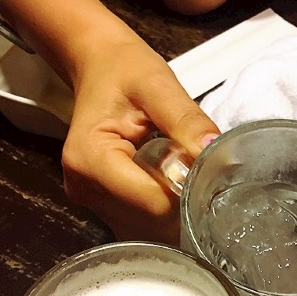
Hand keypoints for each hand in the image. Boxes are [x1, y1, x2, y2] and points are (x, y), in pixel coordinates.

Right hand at [62, 31, 218, 240]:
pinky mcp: (99, 205)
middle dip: (181, 203)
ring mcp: (89, 200)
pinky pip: (138, 224)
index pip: (151, 202)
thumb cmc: (125, 70)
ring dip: (173, 210)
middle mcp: (82, 187)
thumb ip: (186, 120)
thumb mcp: (159, 85)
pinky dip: (161, 212)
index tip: (205, 172)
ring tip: (184, 175)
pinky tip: (171, 186)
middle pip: (148, 220)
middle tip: (200, 173)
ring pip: (146, 228)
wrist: (99, 66)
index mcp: (90, 159)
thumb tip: (214, 152)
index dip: (184, 192)